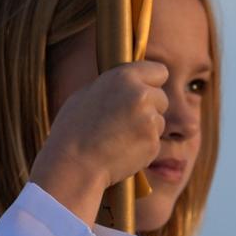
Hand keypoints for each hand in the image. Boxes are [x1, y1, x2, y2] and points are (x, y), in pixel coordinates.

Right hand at [29, 60, 168, 225]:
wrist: (74, 164)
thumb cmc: (73, 129)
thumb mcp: (88, 94)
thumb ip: (115, 86)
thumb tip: (129, 83)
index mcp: (124, 77)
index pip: (160, 71)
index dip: (152, 82)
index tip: (146, 90)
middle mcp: (142, 95)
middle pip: (162, 98)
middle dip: (151, 107)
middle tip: (126, 120)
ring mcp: (150, 121)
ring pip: (159, 121)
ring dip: (147, 128)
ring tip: (119, 137)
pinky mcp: (153, 144)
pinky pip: (154, 142)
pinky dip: (143, 146)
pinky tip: (122, 150)